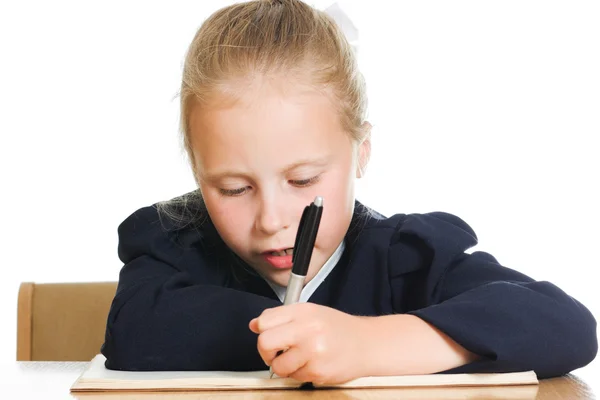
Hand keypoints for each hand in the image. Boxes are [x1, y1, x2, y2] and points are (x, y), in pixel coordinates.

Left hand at [249, 302, 368, 384]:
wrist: (367, 344)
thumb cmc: (339, 329)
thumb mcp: (310, 313)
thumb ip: (281, 317)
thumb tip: (254, 324)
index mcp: (303, 312)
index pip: (265, 321)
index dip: (262, 330)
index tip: (268, 335)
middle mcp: (307, 329)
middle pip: (265, 343)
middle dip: (266, 352)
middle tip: (276, 353)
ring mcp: (313, 352)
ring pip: (278, 366)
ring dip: (284, 366)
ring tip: (300, 358)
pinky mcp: (317, 371)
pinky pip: (294, 377)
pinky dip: (300, 373)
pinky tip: (313, 364)